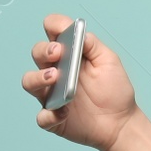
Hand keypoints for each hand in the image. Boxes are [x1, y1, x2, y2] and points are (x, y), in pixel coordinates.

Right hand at [22, 14, 137, 150]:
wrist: (121, 123)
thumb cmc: (114, 90)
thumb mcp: (109, 61)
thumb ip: (93, 44)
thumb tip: (77, 29)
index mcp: (68, 54)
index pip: (52, 32)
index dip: (53, 27)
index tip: (60, 31)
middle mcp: (55, 71)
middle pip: (37, 53)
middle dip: (44, 50)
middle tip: (58, 53)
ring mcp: (51, 94)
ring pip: (29, 82)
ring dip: (37, 78)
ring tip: (55, 77)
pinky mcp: (53, 118)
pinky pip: (42, 117)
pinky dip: (49, 115)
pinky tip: (65, 112)